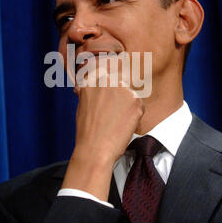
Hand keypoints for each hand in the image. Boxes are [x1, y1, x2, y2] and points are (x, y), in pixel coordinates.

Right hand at [61, 57, 143, 200]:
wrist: (95, 149)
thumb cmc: (87, 131)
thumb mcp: (82, 105)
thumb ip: (90, 92)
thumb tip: (88, 85)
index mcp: (92, 79)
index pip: (106, 73)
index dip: (110, 87)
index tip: (110, 98)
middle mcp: (108, 80)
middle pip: (121, 84)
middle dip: (119, 97)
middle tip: (113, 114)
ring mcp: (122, 89)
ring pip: (130, 96)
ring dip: (127, 107)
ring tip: (116, 121)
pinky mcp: (135, 101)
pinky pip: (139, 106)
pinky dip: (135, 116)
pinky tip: (123, 125)